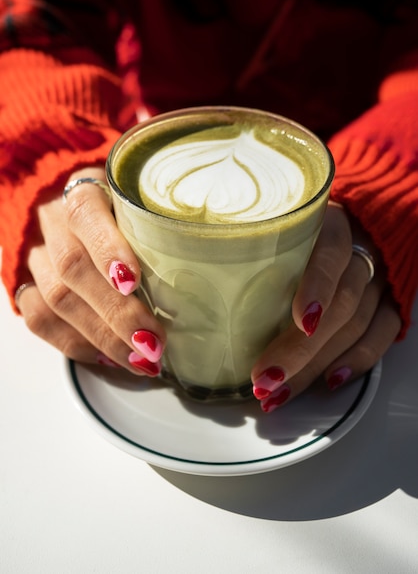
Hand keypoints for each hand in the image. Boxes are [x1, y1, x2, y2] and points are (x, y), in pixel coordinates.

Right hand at [16, 166, 165, 375]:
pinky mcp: (28, 282)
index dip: (107, 249)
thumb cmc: (121, 205)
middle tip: (153, 342)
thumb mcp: (142, 196)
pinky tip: (109, 358)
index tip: (132, 282)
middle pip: (74, 267)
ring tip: (140, 361)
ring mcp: (37, 254)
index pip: (86, 214)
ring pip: (56, 299)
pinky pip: (40, 319)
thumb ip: (165, 215)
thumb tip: (216, 248)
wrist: (63, 201)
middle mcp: (54, 220)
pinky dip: (76, 344)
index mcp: (84, 190)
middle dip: (116, 312)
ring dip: (101, 337)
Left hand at [251, 203, 401, 411]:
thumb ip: (245, 237)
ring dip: (317, 365)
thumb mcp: (278, 218)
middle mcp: (360, 253)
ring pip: (357, 327)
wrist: (360, 217)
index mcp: (333, 224)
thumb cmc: (305, 224)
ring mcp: (378, 281)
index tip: (299, 322)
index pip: (331, 253)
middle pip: (342, 303)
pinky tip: (327, 383)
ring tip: (279, 391)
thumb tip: (183, 279)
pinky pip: (382, 336)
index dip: (317, 287)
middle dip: (302, 347)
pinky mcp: (388, 302)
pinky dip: (357, 362)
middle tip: (265, 376)